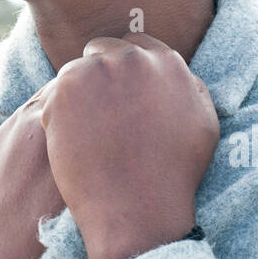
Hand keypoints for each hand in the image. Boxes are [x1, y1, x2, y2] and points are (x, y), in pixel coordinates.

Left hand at [39, 32, 219, 258]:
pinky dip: (59, 115)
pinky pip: (54, 93)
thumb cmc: (172, 176)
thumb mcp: (203, 126)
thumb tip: (175, 68)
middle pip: (104, 50)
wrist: (136, 211)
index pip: (138, 47)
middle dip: (101, 76)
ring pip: (76, 71)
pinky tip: (73, 143)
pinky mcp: (65, 90)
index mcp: (168, 63)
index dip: (128, 72)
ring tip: (89, 135)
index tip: (122, 96)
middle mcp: (132, 59)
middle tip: (100, 115)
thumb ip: (190, 87)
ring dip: (78, 94)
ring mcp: (96, 71)